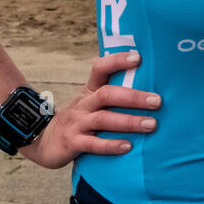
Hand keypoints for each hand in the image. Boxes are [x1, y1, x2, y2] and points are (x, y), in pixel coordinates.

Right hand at [20, 50, 158, 168]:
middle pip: (107, 94)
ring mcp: (77, 123)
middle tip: (158, 101)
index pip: (100, 69)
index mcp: (89, 91)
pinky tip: (128, 146)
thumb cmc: (80, 119)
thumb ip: (113, 94)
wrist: (45, 141)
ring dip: (129, 121)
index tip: (138, 57)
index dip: (117, 61)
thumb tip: (150, 86)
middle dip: (134, 97)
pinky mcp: (73, 143)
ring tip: (151, 124)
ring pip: (103, 119)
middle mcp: (83, 104)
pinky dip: (111, 145)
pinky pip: (93, 144)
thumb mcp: (91, 102)